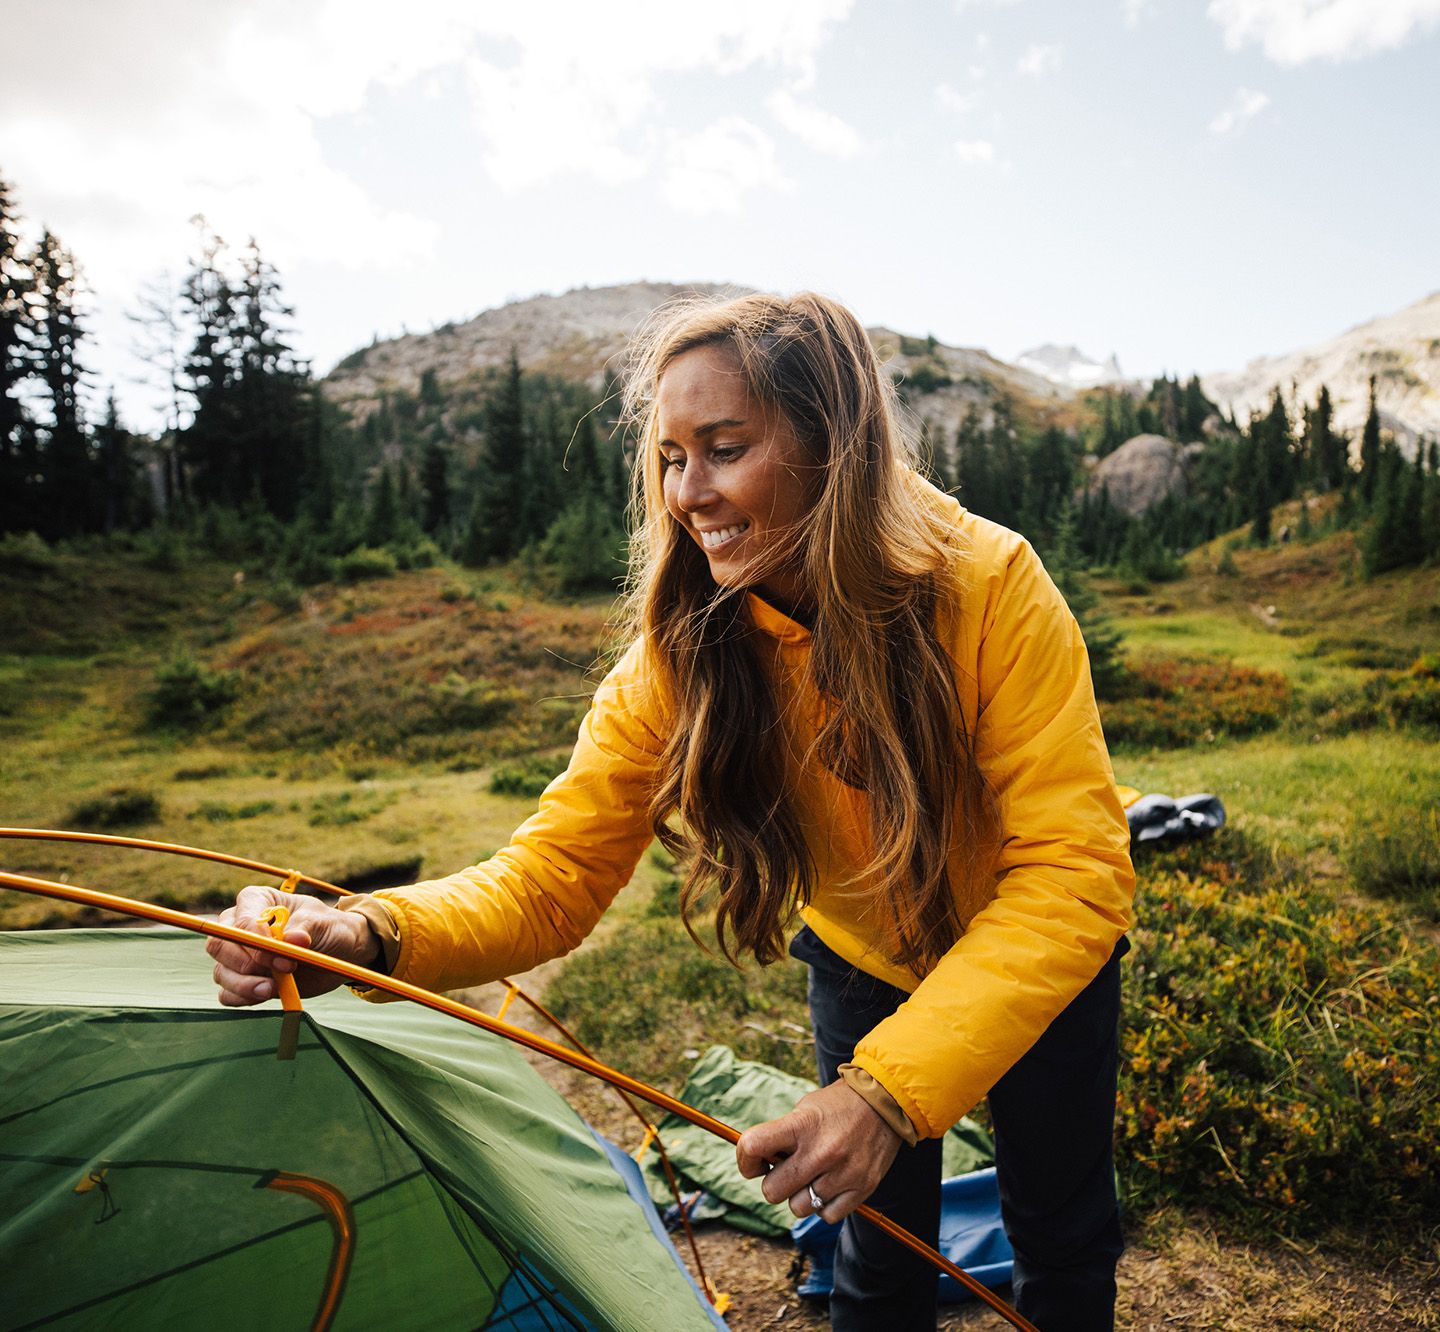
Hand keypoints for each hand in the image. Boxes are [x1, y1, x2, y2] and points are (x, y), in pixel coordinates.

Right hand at [207, 885, 378, 1006]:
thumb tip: (292, 939)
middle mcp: (240, 926)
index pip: (241, 919)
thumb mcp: (323, 922)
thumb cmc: (329, 928)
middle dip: (247, 962)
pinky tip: (266, 994)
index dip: (255, 937)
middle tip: (283, 968)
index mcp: (257, 901)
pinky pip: (228, 994)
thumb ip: (306, 928)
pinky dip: (243, 997)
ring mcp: (239, 955)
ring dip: (244, 984)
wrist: (341, 953)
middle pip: (220, 945)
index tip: (280, 950)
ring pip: (221, 971)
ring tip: (272, 988)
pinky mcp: (244, 980)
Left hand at [735, 1079, 901, 1222]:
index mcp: (802, 1125)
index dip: (746, 1158)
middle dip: (774, 1183)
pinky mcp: (862, 1188)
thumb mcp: (804, 1109)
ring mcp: (843, 1173)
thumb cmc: (837, 1106)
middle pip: (772, 1191)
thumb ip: (781, 1136)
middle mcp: (821, 1151)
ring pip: (799, 1208)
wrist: (885, 1102)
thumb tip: (758, 1165)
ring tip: (813, 1175)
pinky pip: (827, 1216)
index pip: (753, 1145)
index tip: (755, 1160)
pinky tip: (830, 1185)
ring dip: (800, 1196)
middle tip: (787, 1170)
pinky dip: (824, 1206)